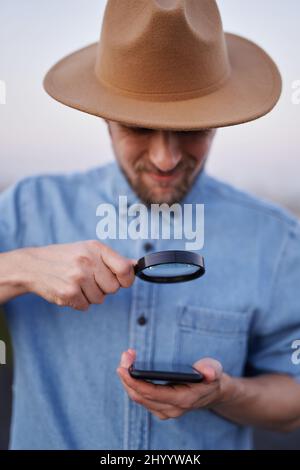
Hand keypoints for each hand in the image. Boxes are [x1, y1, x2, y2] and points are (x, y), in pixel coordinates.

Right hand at [6, 241, 135, 309]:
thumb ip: (112, 259)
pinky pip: (85, 306)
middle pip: (114, 288)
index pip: (125, 269)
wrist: (33, 265)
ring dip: (90, 296)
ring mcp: (78, 278)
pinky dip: (79, 302)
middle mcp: (88, 261)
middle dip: (105, 288)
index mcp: (96, 248)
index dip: (126, 278)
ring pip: (100, 299)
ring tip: (77, 283)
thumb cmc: (65, 257)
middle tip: (90, 279)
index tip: (122, 280)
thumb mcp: (88, 250)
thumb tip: (136, 265)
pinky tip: (69, 290)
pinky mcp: (68, 293)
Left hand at [117, 349, 227, 419]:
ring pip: (138, 398)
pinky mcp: (159, 407)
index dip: (134, 381)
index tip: (123, 368)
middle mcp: (171, 409)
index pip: (151, 394)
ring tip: (127, 357)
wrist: (213, 391)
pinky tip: (131, 368)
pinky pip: (140, 397)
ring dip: (128, 379)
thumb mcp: (215, 370)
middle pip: (140, 396)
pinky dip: (133, 383)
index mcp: (182, 400)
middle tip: (125, 356)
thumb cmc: (211, 378)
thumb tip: (209, 372)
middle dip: (127, 376)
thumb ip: (212, 370)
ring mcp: (164, 410)